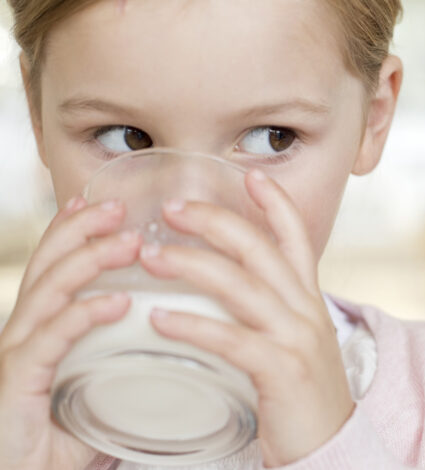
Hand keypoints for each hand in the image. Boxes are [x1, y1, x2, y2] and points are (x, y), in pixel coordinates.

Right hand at [0, 198, 141, 469]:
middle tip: (120, 207)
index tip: (105, 203)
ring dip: (89, 262)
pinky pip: (49, 342)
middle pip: (49, 268)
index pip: (55, 270)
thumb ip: (124, 365)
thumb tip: (175, 345)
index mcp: (40, 333)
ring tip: (129, 243)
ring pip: (48, 293)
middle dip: (82, 231)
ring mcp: (16, 358)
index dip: (74, 232)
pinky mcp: (16, 385)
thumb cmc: (62, 445)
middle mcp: (23, 336)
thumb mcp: (99, 392)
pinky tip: (117, 302)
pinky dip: (82, 316)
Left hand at [139, 169, 354, 466]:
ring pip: (242, 285)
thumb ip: (270, 309)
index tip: (248, 175)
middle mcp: (306, 309)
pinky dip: (192, 325)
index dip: (274, 203)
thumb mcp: (295, 339)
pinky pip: (231, 338)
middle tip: (171, 209)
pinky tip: (159, 319)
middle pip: (260, 249)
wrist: (331, 446)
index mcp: (308, 298)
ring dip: (192, 265)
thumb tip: (226, 287)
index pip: (296, 237)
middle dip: (215, 222)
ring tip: (149, 258)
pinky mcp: (283, 369)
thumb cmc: (301, 393)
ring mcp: (297, 337)